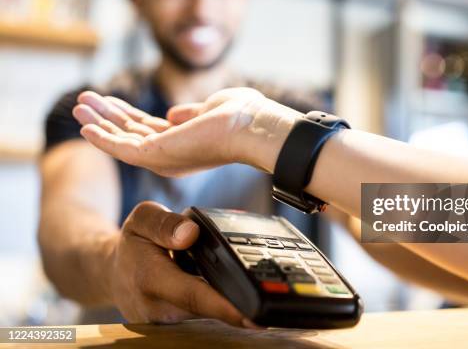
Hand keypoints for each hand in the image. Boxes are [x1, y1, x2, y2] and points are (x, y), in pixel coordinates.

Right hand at [72, 88, 300, 176]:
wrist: (255, 126)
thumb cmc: (242, 116)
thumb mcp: (210, 109)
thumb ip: (189, 114)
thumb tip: (172, 114)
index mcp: (183, 143)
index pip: (147, 129)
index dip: (125, 115)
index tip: (108, 102)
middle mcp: (171, 154)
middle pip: (130, 134)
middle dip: (106, 116)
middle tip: (84, 101)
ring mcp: (163, 157)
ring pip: (122, 139)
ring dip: (98, 122)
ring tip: (78, 105)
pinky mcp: (157, 157)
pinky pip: (121, 148)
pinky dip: (102, 137)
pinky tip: (85, 125)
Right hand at [102, 201, 252, 325]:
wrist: (114, 274)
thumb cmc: (133, 244)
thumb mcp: (141, 220)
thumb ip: (163, 223)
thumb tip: (191, 231)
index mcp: (151, 280)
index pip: (194, 296)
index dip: (226, 307)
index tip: (254, 314)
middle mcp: (161, 308)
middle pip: (209, 311)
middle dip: (241, 307)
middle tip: (275, 302)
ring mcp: (170, 321)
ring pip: (210, 314)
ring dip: (235, 304)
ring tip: (263, 295)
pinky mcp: (179, 324)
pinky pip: (206, 314)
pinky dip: (225, 303)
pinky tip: (244, 293)